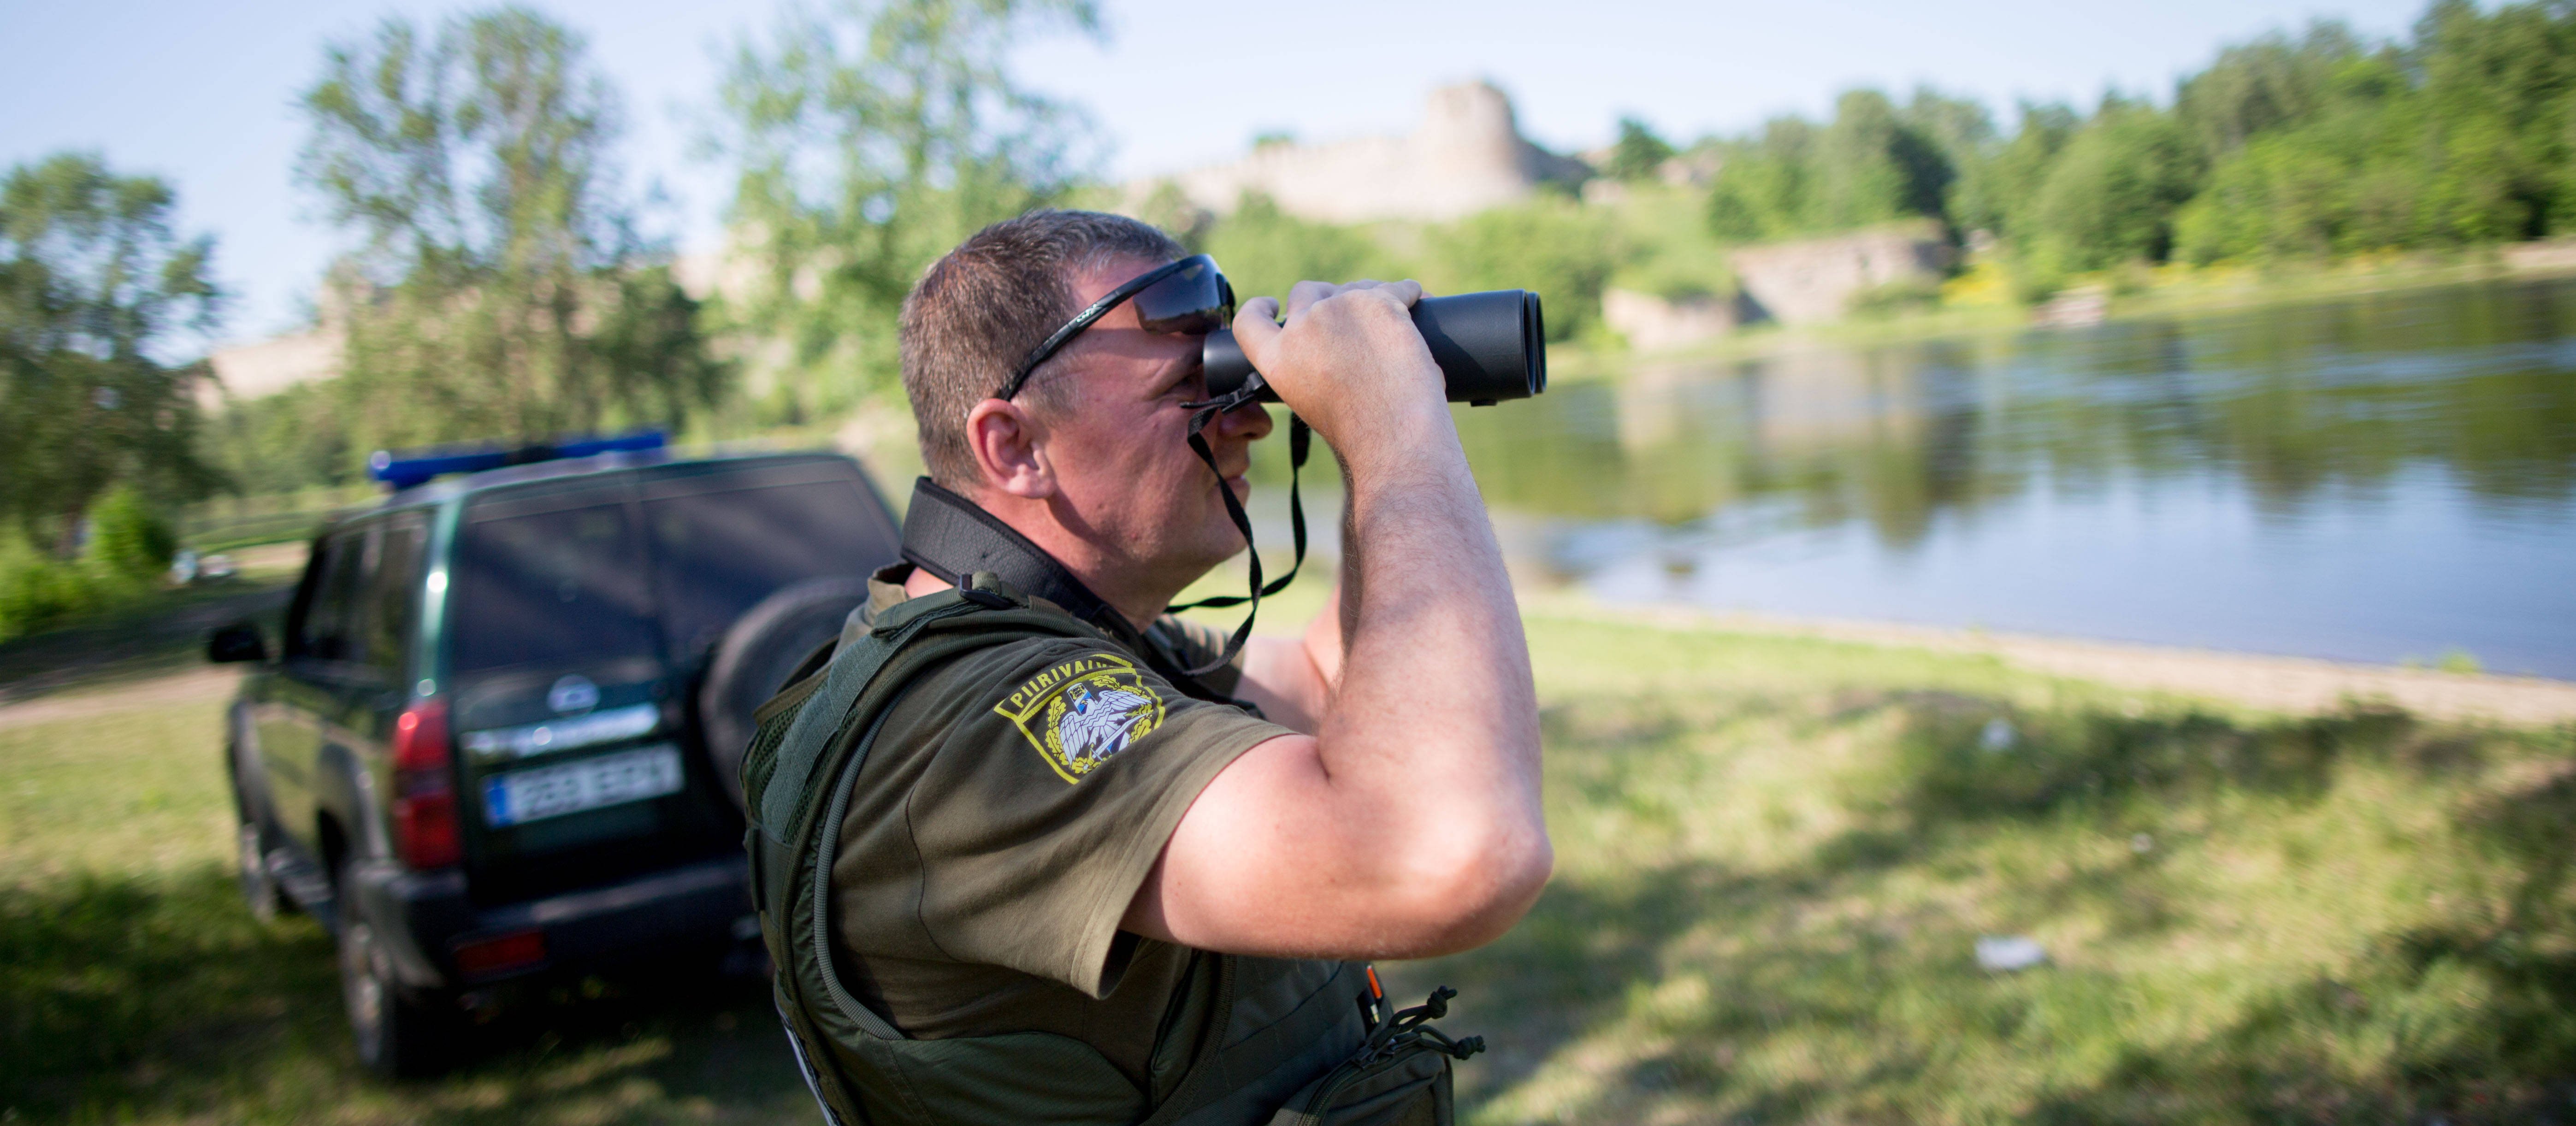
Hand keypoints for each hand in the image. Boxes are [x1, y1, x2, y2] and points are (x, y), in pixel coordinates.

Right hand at [1229, 280, 1445, 467]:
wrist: (1393, 436)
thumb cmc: (1359, 432)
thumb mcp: (1309, 403)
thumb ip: (1304, 370)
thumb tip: (1328, 353)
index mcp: (1277, 359)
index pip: (1249, 321)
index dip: (1260, 307)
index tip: (1272, 303)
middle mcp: (1302, 326)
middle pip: (1306, 292)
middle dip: (1324, 299)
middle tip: (1349, 319)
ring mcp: (1339, 308)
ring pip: (1353, 287)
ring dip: (1366, 298)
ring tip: (1388, 326)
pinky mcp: (1380, 302)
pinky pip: (1399, 288)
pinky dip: (1408, 294)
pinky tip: (1415, 299)